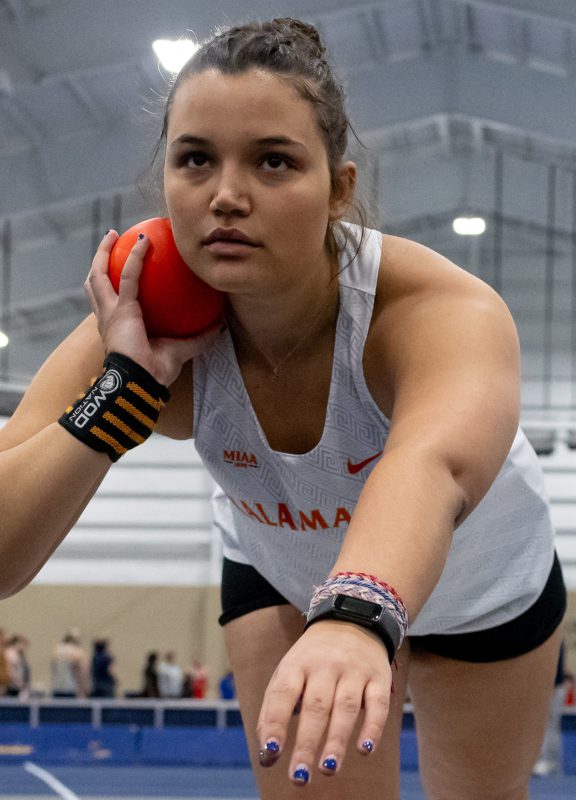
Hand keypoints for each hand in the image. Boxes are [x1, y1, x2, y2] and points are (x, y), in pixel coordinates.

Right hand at [85, 230, 222, 385]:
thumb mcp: (181, 350)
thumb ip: (200, 337)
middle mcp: (108, 318)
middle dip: (99, 262)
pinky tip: (145, 241)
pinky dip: (136, 257)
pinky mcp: (121, 309)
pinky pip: (129, 276)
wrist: (142, 383)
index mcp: (117, 328)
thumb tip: (221, 325)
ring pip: (98, 276)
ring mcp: (110, 313)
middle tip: (111, 242)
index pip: (110, 301)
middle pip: (95, 285)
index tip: (122, 269)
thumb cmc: (156, 372)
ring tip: (113, 235)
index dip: (112, 286)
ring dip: (103, 253)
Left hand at [257, 620, 391, 785]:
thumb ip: (273, 710)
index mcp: (297, 663)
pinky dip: (372, 728)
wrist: (352, 619)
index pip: (283, 693)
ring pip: (346, 707)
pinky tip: (364, 750)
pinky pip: (378, 704)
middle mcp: (325, 665)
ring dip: (337, 740)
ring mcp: (354, 670)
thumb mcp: (288, 672)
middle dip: (307, 743)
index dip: (276, 722)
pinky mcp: (379, 676)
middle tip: (299, 776)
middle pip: (316, 706)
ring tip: (327, 769)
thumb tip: (267, 755)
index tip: (270, 752)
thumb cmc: (313, 659)